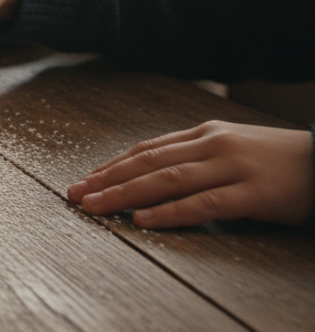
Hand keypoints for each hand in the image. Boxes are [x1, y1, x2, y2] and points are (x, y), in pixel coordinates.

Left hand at [67, 121, 314, 228]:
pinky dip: (170, 212)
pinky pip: (204, 204)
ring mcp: (233, 167)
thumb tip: (153, 170)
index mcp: (205, 133)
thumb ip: (196, 155)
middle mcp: (213, 144)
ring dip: (126, 193)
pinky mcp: (253, 193)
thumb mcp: (233, 148)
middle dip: (107, 179)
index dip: (112, 165)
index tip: (85, 179)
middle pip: (148, 162)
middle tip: (74, 194)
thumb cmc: (279, 160)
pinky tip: (144, 219)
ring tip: (96, 206)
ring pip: (168, 180)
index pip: (147, 149)